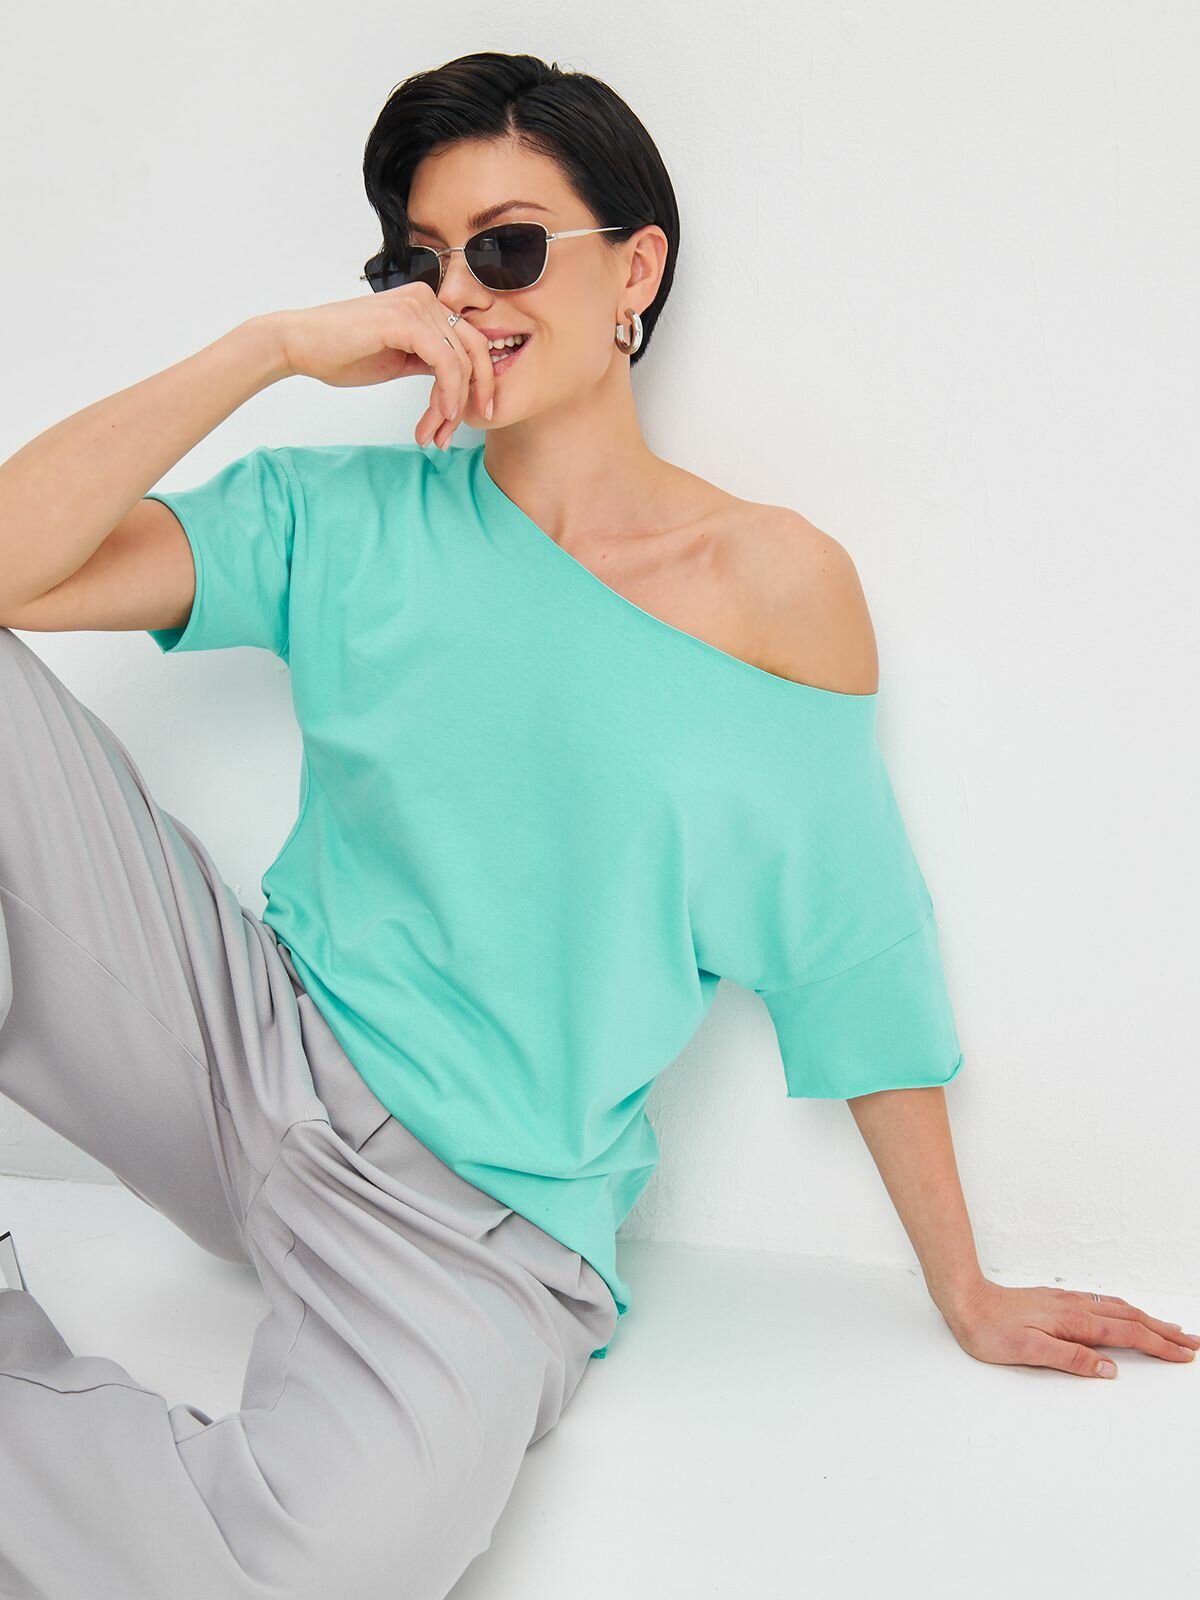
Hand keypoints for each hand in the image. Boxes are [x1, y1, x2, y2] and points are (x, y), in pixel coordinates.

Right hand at [260, 283, 495, 448]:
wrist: (299, 344)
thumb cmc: (341, 353)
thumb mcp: (399, 360)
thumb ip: (429, 363)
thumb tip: (457, 382)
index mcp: (426, 305)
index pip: (469, 346)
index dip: (474, 387)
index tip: (466, 420)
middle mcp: (427, 299)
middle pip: (474, 353)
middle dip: (470, 400)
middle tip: (452, 435)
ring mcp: (418, 306)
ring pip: (461, 363)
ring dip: (452, 407)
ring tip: (435, 434)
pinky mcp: (407, 321)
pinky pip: (446, 362)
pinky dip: (447, 393)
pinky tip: (438, 415)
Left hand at [944, 1279, 1199, 1377]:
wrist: (964, 1300)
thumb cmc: (991, 1330)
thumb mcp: (1029, 1351)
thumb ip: (1071, 1359)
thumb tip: (1110, 1369)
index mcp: (1074, 1322)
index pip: (1127, 1333)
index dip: (1158, 1345)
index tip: (1184, 1354)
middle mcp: (1075, 1308)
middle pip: (1130, 1318)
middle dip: (1164, 1331)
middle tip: (1192, 1343)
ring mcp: (1067, 1302)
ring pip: (1117, 1309)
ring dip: (1147, 1319)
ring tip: (1170, 1329)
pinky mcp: (1057, 1302)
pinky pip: (1102, 1304)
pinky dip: (1124, 1311)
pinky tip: (1125, 1313)